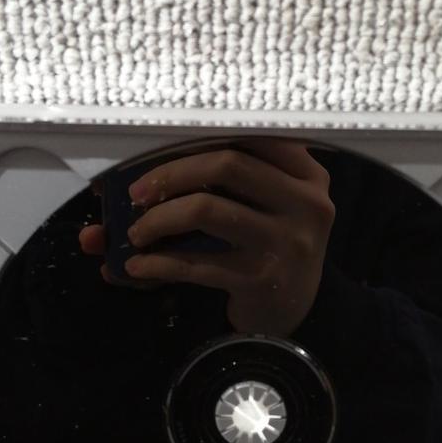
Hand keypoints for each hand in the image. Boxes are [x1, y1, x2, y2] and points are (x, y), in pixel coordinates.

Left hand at [79, 138, 334, 336]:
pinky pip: (197, 263)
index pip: (250, 135)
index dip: (198, 137)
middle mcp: (305, 202)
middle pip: (227, 164)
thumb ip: (230, 177)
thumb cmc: (268, 243)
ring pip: (206, 209)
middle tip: (136, 193)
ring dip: (158, 219)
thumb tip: (144, 169)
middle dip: (171, 174)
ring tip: (136, 232)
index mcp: (305, 172)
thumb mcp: (269, 203)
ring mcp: (286, 242)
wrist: (292, 308)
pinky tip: (137, 266)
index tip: (159, 149)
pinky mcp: (262, 279)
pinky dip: (158, 263)